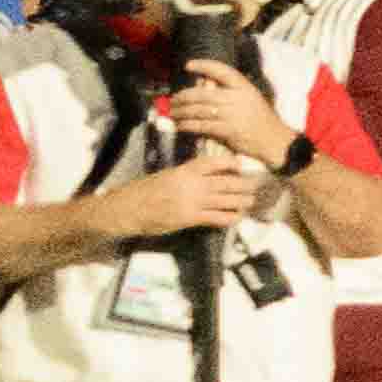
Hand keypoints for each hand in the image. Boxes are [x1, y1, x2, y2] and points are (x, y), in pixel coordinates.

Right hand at [98, 150, 268, 242]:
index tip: (241, 165)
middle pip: (226, 182)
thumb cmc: (143, 191)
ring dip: (242, 201)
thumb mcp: (165, 175)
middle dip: (244, 184)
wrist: (126, 209)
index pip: (213, 163)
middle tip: (255, 186)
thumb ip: (185, 175)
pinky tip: (236, 218)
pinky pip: (216, 217)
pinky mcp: (189, 218)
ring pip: (226, 200)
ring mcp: (192, 202)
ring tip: (251, 202)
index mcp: (184, 171)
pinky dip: (229, 217)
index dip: (230, 163)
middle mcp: (192, 184)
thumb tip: (204, 175)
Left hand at [158, 59, 298, 166]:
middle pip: (202, 94)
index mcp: (244, 87)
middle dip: (183, 97)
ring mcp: (231, 115)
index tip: (188, 65)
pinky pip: (201, 126)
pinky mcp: (227, 130)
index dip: (203, 66)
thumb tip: (204, 87)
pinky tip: (180, 126)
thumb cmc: (262, 119)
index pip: (221, 71)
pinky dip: (187, 125)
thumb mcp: (251, 99)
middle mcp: (237, 98)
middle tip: (173, 100)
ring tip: (173, 113)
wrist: (275, 140)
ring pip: (198, 110)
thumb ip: (231, 93)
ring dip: (181, 112)